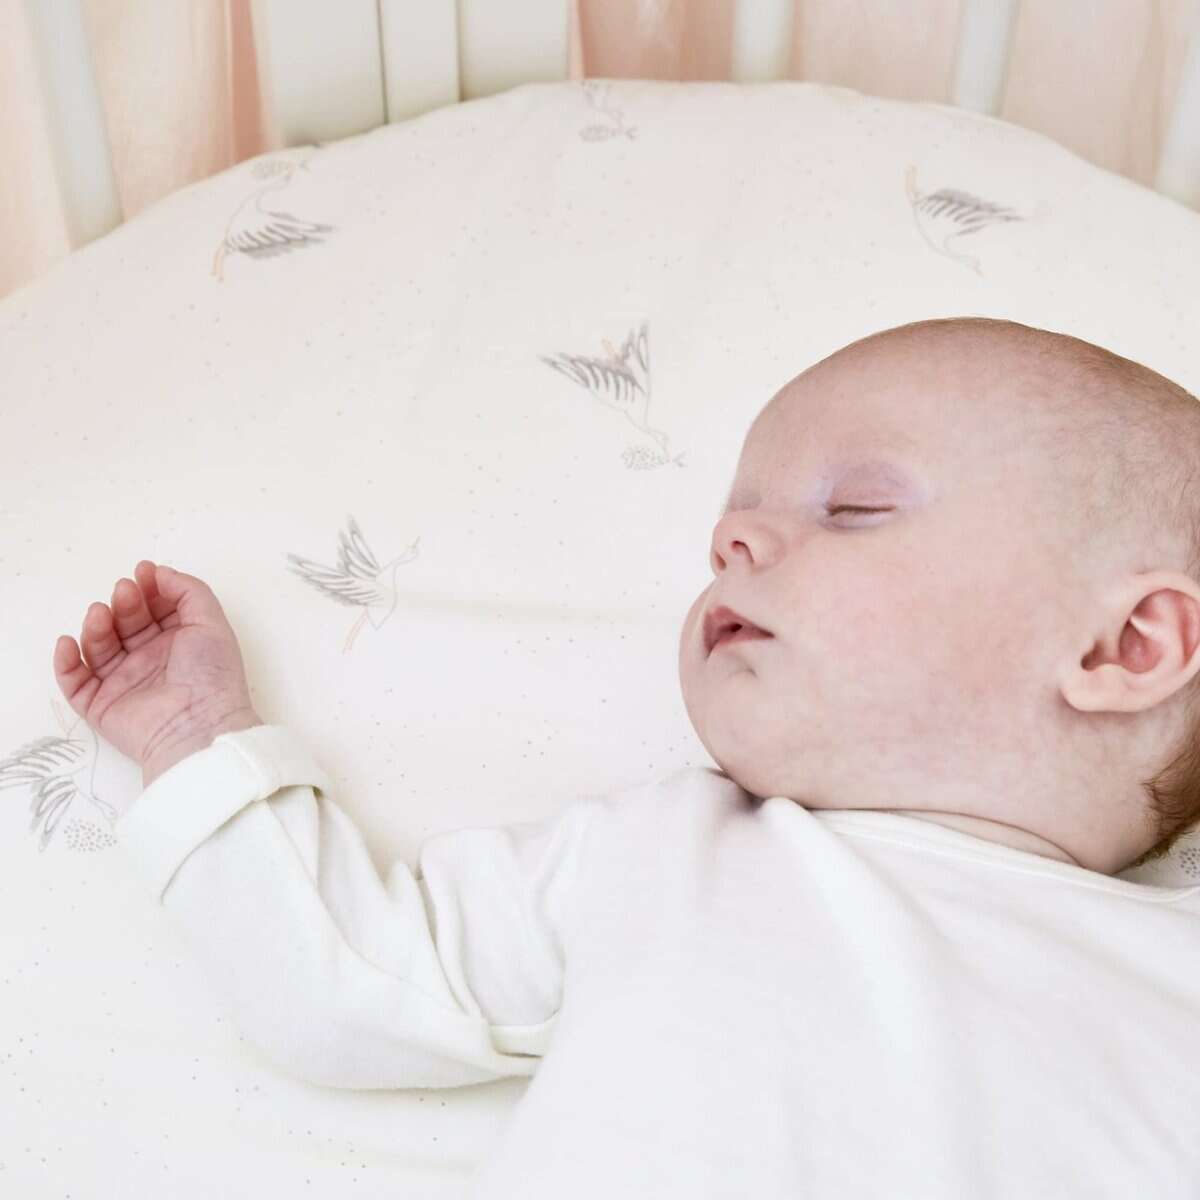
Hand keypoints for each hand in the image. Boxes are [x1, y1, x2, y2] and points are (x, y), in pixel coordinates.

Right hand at [53, 561, 260, 779]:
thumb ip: (189, 591)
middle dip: (124, 602)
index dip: (148, 588)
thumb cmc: (211, 675)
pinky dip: (65, 662)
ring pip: (99, 646)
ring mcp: (125, 681)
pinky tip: (69, 643)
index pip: (156, 608)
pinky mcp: (101, 704)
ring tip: (101, 614)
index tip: (143, 571)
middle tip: (125, 592)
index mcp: (178, 641)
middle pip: (126, 623)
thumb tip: (160, 572)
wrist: (199, 727)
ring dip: (96, 626)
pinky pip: (75, 681)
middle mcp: (151, 659)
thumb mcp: (211, 623)